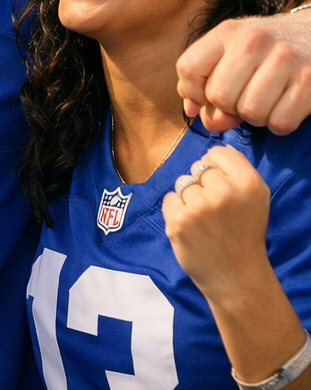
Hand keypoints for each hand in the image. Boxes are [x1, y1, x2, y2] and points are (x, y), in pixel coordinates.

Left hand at [163, 145, 272, 299]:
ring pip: (181, 183)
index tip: (223, 187)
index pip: (217, 153)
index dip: (217, 168)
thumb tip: (216, 148)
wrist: (236, 275)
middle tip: (216, 211)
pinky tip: (191, 227)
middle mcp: (224, 191)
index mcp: (248, 183)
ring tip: (205, 220)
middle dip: (203, 185)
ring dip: (189, 198)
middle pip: (198, 168)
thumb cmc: (244, 233)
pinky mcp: (177, 221)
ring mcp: (198, 207)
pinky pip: (169, 198)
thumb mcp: (255, 197)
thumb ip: (238, 168)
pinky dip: (176, 210)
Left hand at [178, 12, 310, 133]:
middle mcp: (255, 40)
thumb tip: (192, 111)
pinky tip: (283, 107)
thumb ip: (203, 78)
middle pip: (219, 97)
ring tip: (265, 101)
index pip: (189, 68)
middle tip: (243, 99)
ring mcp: (286, 59)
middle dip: (227, 108)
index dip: (192, 93)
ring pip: (250, 113)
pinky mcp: (310, 80)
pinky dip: (279, 124)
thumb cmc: (266, 48)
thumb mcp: (231, 49)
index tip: (205, 97)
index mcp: (228, 32)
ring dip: (255, 117)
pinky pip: (280, 123)